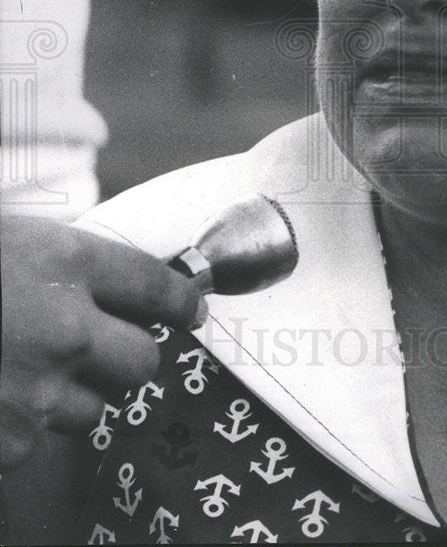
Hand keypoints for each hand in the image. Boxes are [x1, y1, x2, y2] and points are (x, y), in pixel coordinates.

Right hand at [0, 215, 205, 469]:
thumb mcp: (12, 242)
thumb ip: (67, 267)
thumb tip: (119, 291)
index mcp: (66, 263)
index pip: (158, 287)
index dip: (182, 301)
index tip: (190, 309)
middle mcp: (63, 328)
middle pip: (143, 362)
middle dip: (128, 357)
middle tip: (103, 346)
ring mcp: (34, 392)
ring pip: (93, 408)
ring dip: (70, 394)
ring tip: (20, 367)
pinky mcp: (6, 442)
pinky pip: (37, 440)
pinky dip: (20, 426)